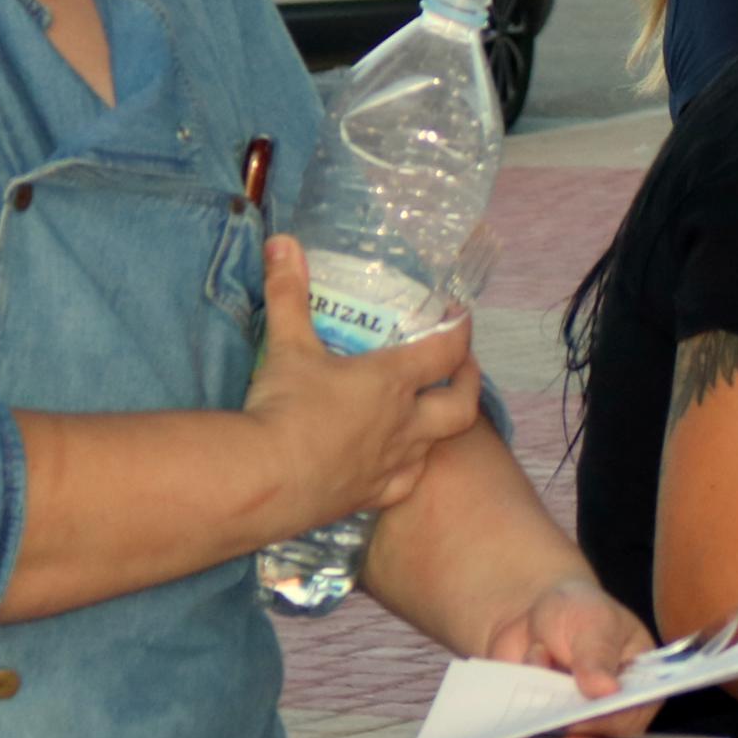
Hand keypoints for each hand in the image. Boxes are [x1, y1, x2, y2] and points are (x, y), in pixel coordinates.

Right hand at [243, 235, 483, 528]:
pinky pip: (407, 480)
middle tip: (463, 367)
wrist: (267, 481)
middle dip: (469, 382)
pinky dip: (410, 466)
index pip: (446, 351)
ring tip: (428, 411)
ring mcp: (393, 464)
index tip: (460, 317)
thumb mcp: (287, 345)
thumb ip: (289, 292)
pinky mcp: (373, 495)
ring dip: (440, 424)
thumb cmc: (287, 407)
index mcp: (393, 381)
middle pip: (461, 405)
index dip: (459, 331)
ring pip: (437, 444)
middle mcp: (405, 424)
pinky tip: (398, 462)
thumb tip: (282, 242)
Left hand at [481, 573, 658, 737]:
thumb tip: (606, 690)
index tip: (583, 721)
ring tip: (524, 715)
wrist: (530, 618)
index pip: (635, 717)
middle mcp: (616, 719)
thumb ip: (597, 654)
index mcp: (640, 688)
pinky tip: (510, 725)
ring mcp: (580, 734)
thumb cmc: (575, 612)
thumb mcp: (591, 619)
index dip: (613, 725)